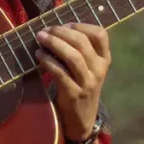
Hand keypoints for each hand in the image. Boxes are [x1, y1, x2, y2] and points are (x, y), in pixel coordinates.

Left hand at [34, 23, 110, 141]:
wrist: (81, 119)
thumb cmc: (80, 85)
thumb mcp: (87, 68)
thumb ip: (79, 49)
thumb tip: (55, 28)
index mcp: (104, 59)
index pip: (101, 34)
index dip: (81, 25)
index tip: (65, 24)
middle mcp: (99, 69)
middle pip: (82, 43)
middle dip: (61, 32)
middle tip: (45, 30)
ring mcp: (88, 83)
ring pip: (73, 56)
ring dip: (54, 44)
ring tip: (40, 38)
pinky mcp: (74, 94)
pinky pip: (60, 73)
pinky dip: (48, 61)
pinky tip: (38, 56)